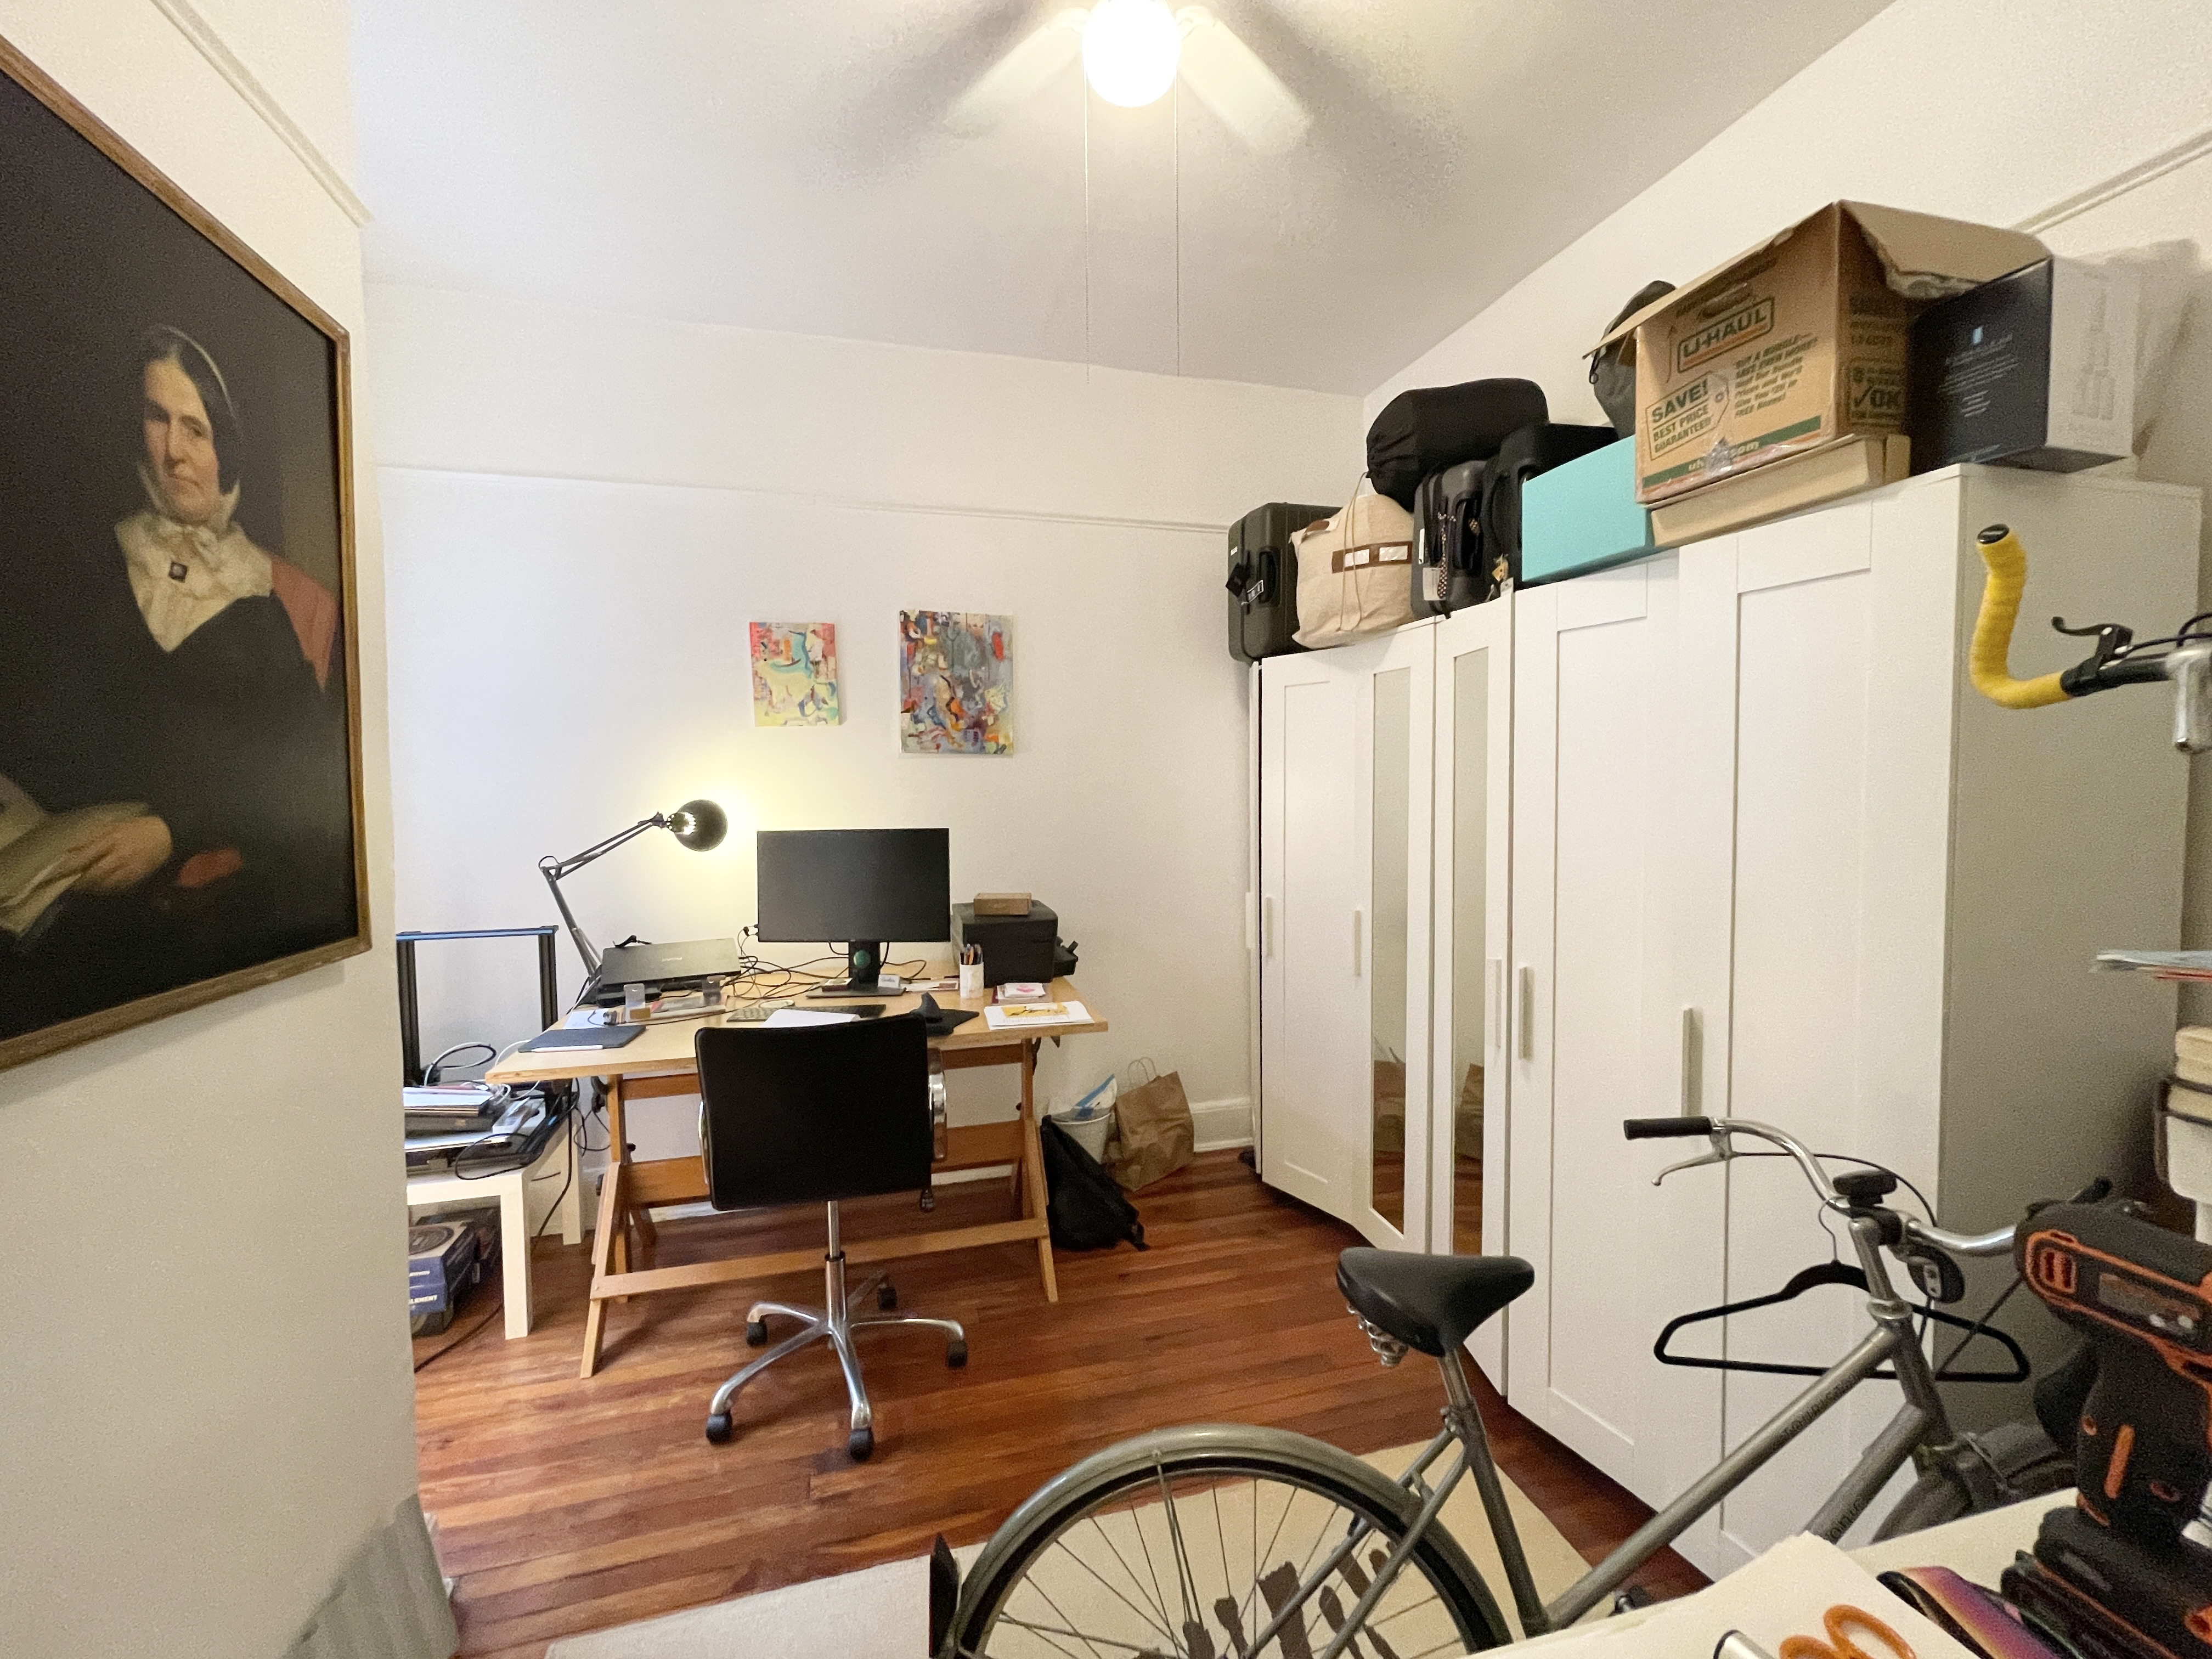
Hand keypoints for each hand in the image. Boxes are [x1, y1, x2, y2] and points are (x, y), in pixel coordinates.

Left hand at [52, 816, 173, 894]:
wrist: (167, 834)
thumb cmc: (136, 828)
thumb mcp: (111, 826)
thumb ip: (90, 837)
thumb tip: (68, 849)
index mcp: (110, 839)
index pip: (83, 856)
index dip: (67, 867)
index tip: (52, 873)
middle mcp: (118, 856)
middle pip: (91, 875)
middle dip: (77, 882)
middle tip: (64, 886)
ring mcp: (128, 869)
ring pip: (103, 885)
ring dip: (89, 889)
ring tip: (80, 889)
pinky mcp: (137, 878)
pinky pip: (117, 889)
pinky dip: (105, 891)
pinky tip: (100, 889)